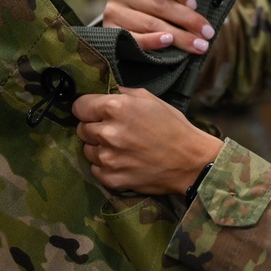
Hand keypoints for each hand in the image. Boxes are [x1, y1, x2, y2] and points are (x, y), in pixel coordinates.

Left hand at [74, 86, 222, 195]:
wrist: (190, 161)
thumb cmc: (173, 127)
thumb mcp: (150, 99)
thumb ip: (122, 93)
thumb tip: (103, 92)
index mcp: (115, 107)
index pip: (79, 105)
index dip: (88, 108)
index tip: (97, 112)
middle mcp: (107, 132)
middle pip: (81, 128)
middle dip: (95, 127)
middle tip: (115, 130)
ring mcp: (107, 158)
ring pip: (87, 149)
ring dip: (99, 147)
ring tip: (122, 147)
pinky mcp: (110, 178)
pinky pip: (95, 168)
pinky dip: (106, 165)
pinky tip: (124, 161)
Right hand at [103, 0, 214, 54]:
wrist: (120, 28)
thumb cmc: (149, 10)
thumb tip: (204, 12)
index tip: (196, 5)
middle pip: (160, 4)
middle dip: (189, 20)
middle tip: (208, 33)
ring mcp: (113, 10)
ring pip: (151, 23)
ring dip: (179, 36)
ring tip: (198, 45)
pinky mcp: (109, 30)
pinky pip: (135, 38)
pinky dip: (154, 41)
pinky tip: (168, 42)